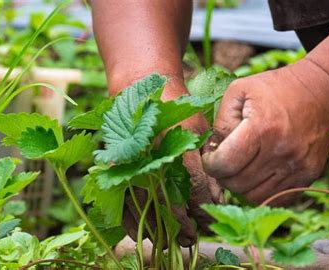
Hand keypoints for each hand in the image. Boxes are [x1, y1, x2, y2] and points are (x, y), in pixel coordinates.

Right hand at [122, 86, 223, 246]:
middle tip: (192, 238)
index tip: (208, 220)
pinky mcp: (113, 166)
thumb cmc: (173, 105)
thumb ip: (207, 163)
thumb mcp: (198, 128)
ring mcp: (129, 161)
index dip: (202, 209)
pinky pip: (120, 201)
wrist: (137, 87)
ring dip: (158, 229)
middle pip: (167, 203)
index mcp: (175, 144)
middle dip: (182, 225)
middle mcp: (151, 156)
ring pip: (143, 207)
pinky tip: (141, 234)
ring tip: (172, 241)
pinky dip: (130, 221)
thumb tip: (215, 197)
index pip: (193, 188)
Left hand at [202, 59, 328, 204]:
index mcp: (262, 128)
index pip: (225, 164)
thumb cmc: (275, 88)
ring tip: (239, 166)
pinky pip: (275, 198)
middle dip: (223, 174)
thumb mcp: (239, 90)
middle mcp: (282, 151)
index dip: (210, 163)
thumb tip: (214, 149)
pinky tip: (257, 173)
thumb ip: (221, 120)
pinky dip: (261, 190)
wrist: (323, 92)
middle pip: (237, 183)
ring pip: (254, 196)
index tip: (210, 155)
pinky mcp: (308, 175)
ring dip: (240, 185)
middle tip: (224, 160)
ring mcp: (298, 166)